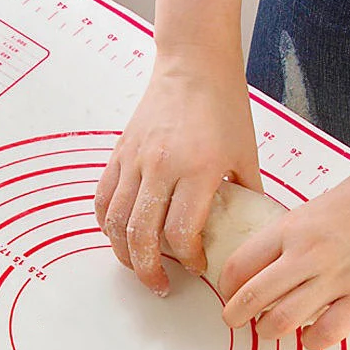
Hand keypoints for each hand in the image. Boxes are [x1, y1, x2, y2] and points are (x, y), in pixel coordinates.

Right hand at [95, 52, 261, 295]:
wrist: (193, 64)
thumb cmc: (223, 107)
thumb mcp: (246, 154)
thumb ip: (245, 196)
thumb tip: (246, 230)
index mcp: (199, 169)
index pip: (181, 233)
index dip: (187, 259)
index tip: (196, 265)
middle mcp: (162, 166)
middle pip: (142, 236)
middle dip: (149, 271)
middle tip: (160, 285)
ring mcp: (136, 160)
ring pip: (116, 223)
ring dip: (125, 254)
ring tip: (139, 267)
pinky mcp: (120, 154)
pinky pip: (103, 199)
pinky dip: (107, 226)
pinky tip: (120, 238)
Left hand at [219, 147, 349, 349]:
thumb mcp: (318, 205)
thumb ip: (293, 234)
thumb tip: (272, 262)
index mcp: (293, 227)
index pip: (240, 265)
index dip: (226, 285)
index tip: (228, 291)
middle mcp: (308, 255)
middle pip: (252, 298)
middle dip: (234, 315)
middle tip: (233, 320)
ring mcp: (337, 279)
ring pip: (282, 321)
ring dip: (268, 331)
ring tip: (269, 329)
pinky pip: (326, 334)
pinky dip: (310, 341)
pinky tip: (309, 336)